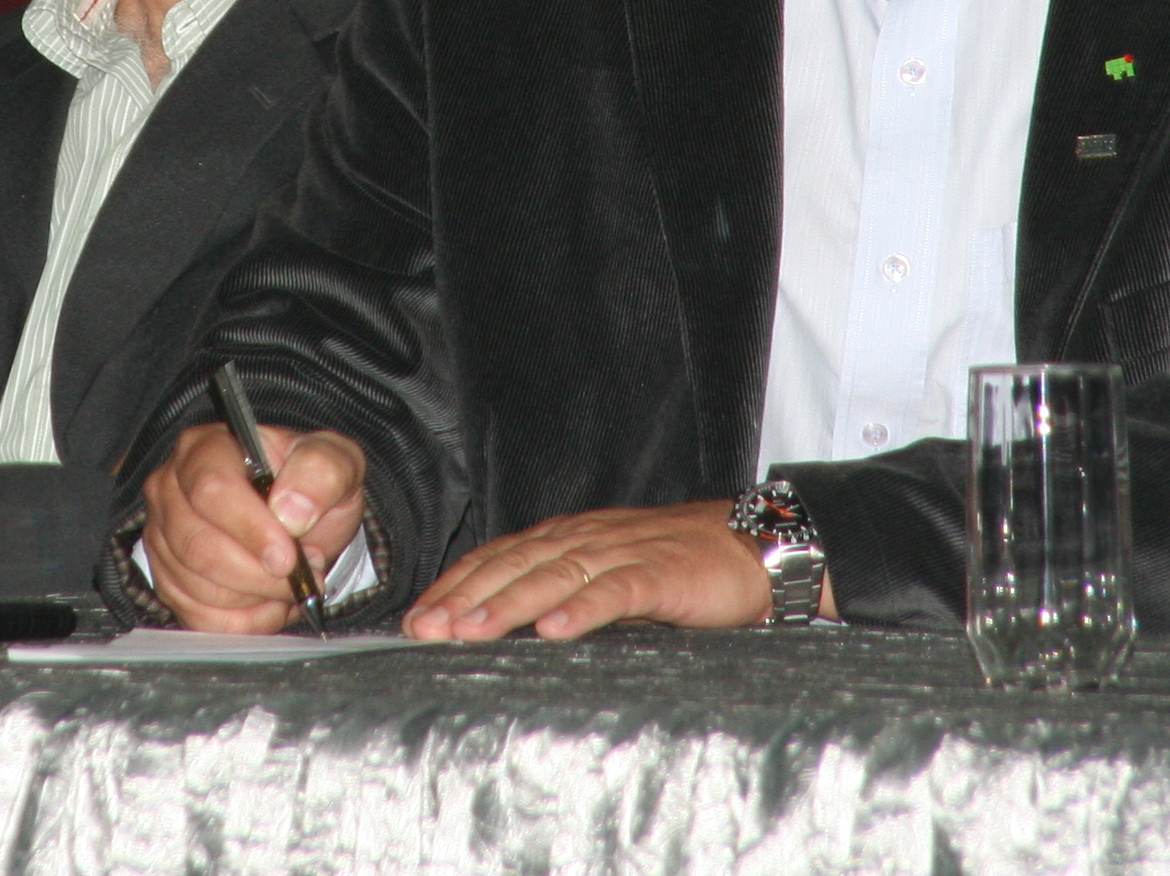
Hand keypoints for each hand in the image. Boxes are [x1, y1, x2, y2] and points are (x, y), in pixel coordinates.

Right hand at [139, 419, 364, 632]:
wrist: (302, 520)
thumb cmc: (310, 485)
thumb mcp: (335, 462)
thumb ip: (321, 472)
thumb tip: (291, 511)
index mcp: (206, 448)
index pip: (211, 489)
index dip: (250, 529)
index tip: (289, 557)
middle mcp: (171, 489)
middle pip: (199, 546)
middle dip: (258, 574)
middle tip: (302, 574)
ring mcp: (163, 537)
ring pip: (199, 586)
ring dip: (257, 598)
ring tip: (291, 584)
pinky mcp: (168, 580)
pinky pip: (199, 616)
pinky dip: (244, 621)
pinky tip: (270, 602)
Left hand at [401, 500, 785, 641]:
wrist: (752, 547)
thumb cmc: (679, 567)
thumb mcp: (609, 576)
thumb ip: (564, 591)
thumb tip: (510, 628)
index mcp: (569, 539)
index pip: (498, 558)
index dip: (455, 586)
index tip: (416, 619)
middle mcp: (586, 540)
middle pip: (513, 566)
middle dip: (463, 598)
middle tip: (423, 630)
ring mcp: (622, 554)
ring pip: (553, 577)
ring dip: (506, 605)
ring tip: (469, 631)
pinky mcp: (659, 575)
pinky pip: (614, 591)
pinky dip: (581, 609)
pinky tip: (554, 630)